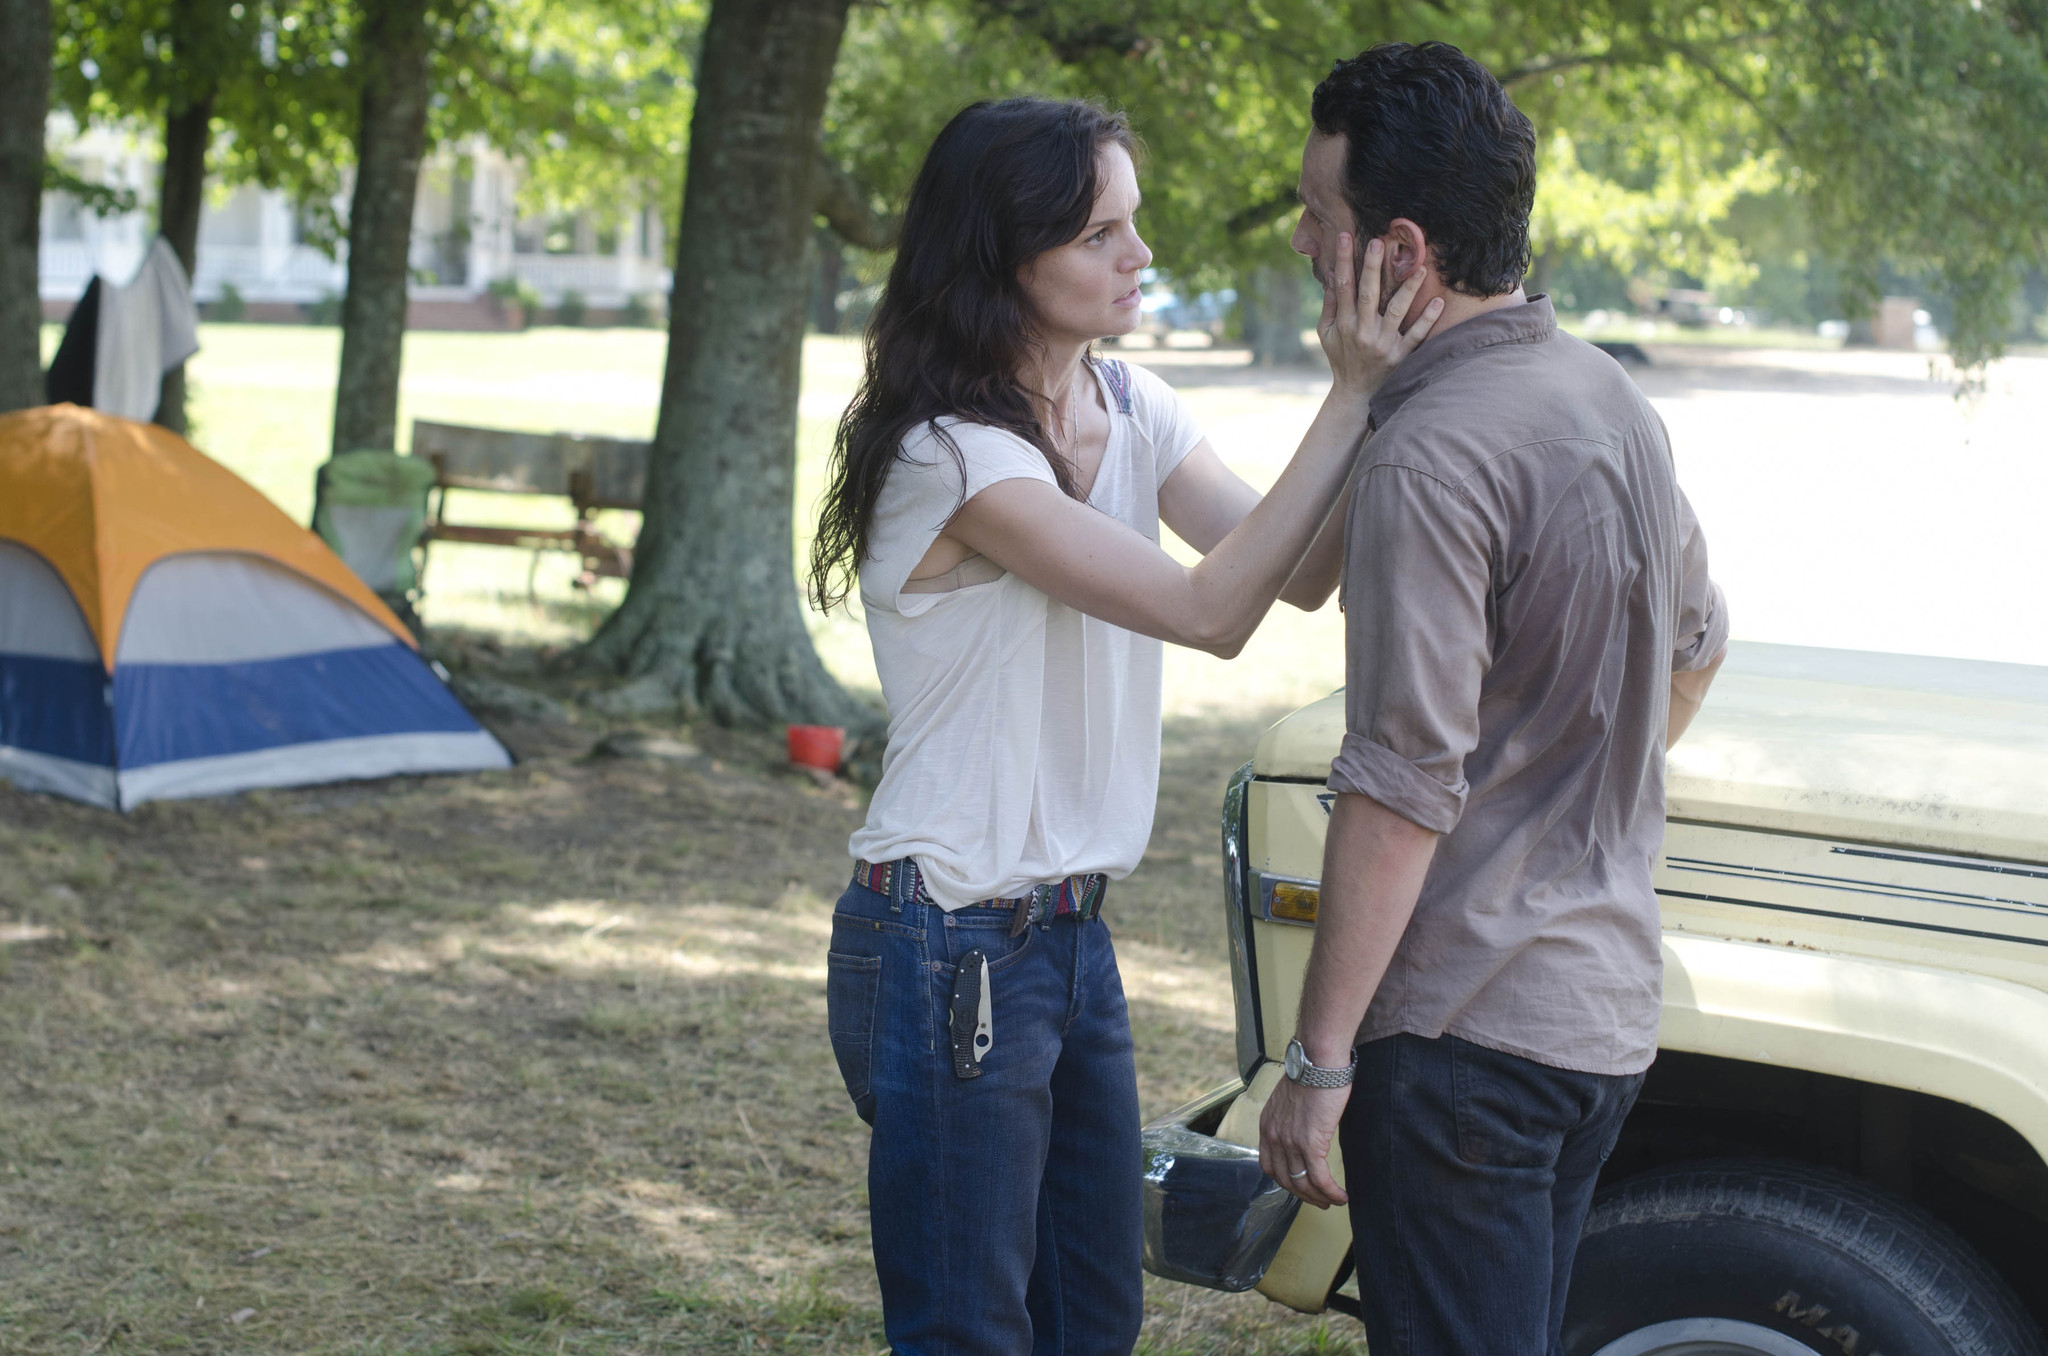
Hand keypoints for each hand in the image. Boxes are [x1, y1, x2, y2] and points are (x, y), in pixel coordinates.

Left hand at [1259, 1075, 1351, 1208]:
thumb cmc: (1311, 1073)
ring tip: (1333, 1201)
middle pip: (1285, 1180)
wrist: (1318, 1062)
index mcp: (1267, 1126)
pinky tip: (1341, 1195)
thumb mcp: (1290, 1099)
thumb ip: (1291, 1118)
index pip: (1269, 1165)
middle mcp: (1274, 1137)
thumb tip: (1304, 1129)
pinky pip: (1320, 1178)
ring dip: (1319, 1197)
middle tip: (1319, 1201)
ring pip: (1303, 1183)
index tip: (1299, 1186)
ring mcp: (1290, 1142)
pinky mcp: (1310, 1144)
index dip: (1285, 1180)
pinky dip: (1331, 1191)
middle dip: (1303, 1195)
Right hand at [1318, 234, 1442, 401]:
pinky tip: (1439, 302)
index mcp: (1344, 324)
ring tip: (1419, 268)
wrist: (1355, 395)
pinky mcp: (1400, 356)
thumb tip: (1332, 276)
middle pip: (1368, 294)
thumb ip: (1329, 307)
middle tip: (1380, 241)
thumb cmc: (1341, 359)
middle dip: (1373, 267)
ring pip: (1396, 312)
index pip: (1342, 286)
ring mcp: (1383, 344)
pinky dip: (1428, 320)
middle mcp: (1363, 332)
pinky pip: (1416, 336)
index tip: (1346, 236)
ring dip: (1408, 289)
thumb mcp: (1326, 334)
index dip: (1344, 260)